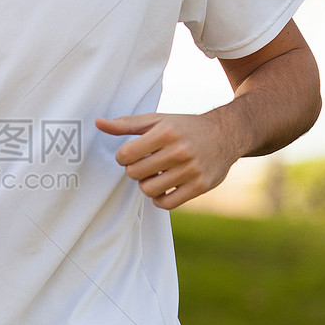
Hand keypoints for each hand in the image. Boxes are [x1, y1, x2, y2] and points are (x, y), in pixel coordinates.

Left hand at [95, 111, 235, 209]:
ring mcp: (191, 170)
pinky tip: (163, 188)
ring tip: (154, 175)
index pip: (126, 155)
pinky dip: (159, 199)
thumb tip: (98, 123)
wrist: (225, 135)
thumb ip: (126, 124)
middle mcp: (179, 151)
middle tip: (144, 165)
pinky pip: (166, 204)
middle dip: (135, 171)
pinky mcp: (200, 186)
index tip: (131, 155)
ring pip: (149, 190)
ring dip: (147, 185)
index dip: (123, 157)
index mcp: (166, 132)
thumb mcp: (157, 120)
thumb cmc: (185, 127)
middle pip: (135, 174)